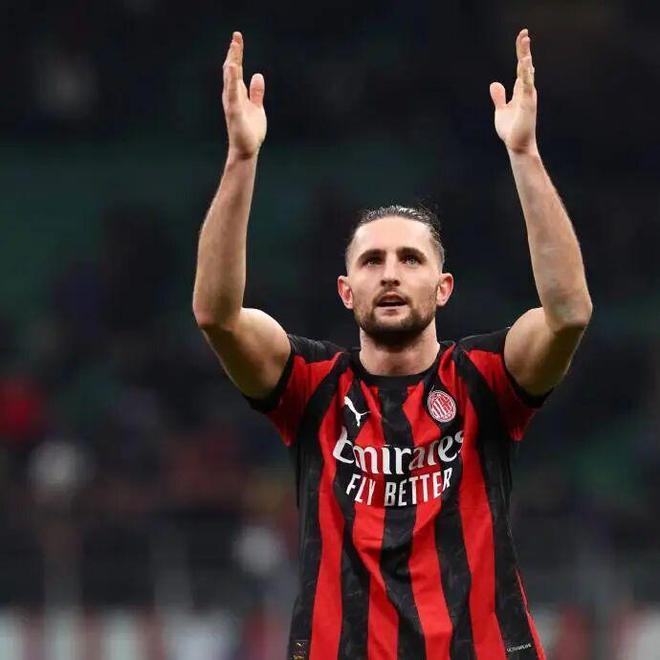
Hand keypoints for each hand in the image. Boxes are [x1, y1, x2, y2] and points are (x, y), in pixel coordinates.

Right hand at [222, 32, 266, 159]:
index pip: (236, 70)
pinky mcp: (234, 112)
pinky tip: (232, 68)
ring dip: (232, 62)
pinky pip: (233, 94)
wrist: (246, 149)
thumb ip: (256, 92)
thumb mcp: (257, 107)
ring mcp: (232, 103)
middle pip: (232, 70)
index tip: (237, 38)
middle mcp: (232, 96)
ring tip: (234, 47)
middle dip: (234, 53)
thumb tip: (257, 75)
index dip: (237, 54)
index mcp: (237, 94)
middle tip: (236, 36)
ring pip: (230, 79)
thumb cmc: (250, 131)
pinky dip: (232, 81)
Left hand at [489, 29, 537, 155]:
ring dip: (525, 56)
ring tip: (525, 41)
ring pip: (527, 72)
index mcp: (521, 91)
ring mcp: (528, 97)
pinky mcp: (527, 104)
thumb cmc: (512, 130)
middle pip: (525, 66)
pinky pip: (527, 86)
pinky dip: (527, 74)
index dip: (521, 53)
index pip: (521, 68)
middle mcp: (526, 91)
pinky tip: (526, 63)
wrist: (518, 146)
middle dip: (524, 50)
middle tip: (524, 33)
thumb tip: (494, 83)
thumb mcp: (501, 111)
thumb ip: (499, 97)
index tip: (522, 38)